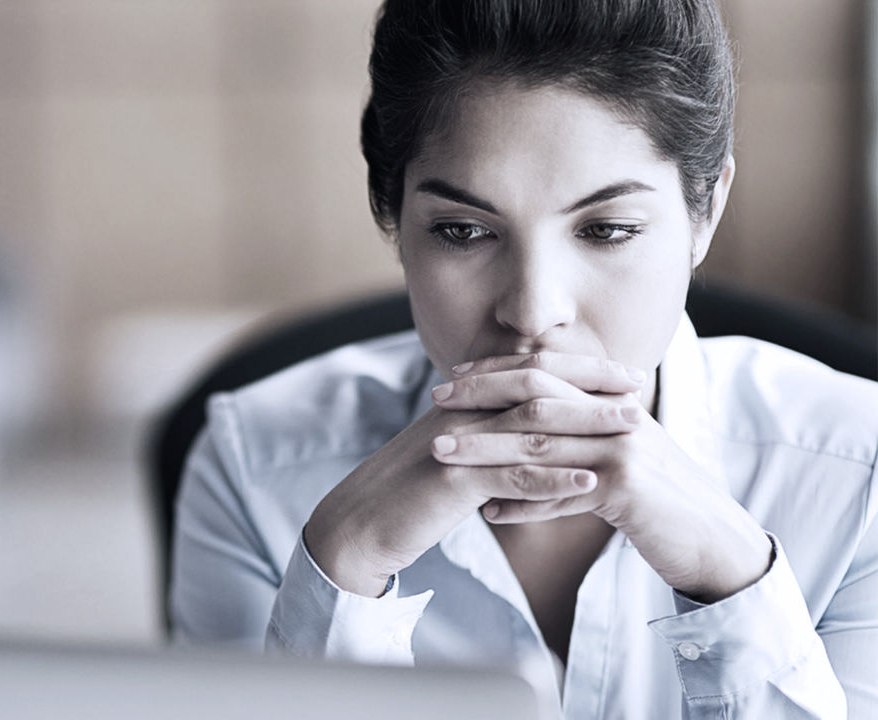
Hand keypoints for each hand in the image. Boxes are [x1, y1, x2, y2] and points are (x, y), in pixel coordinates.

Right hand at [303, 354, 643, 596]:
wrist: (359, 521)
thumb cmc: (408, 493)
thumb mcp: (452, 454)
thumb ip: (487, 435)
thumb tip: (528, 429)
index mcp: (464, 402)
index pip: (529, 371)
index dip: (578, 368)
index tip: (623, 373)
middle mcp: (462, 412)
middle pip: (536, 387)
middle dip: (592, 386)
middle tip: (639, 389)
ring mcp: (458, 443)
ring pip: (532, 427)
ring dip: (587, 426)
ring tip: (634, 430)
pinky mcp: (452, 479)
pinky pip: (511, 476)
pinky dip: (554, 480)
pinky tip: (590, 485)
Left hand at [431, 352, 771, 602]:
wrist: (715, 540)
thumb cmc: (658, 503)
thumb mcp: (614, 462)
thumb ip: (574, 443)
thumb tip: (520, 444)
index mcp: (612, 402)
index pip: (547, 373)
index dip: (497, 372)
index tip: (453, 379)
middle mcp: (618, 417)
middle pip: (538, 397)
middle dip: (481, 397)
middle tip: (435, 401)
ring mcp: (625, 450)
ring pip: (540, 444)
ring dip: (485, 449)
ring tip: (440, 454)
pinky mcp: (628, 489)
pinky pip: (561, 494)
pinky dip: (522, 503)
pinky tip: (488, 513)